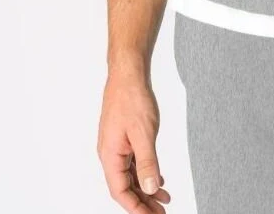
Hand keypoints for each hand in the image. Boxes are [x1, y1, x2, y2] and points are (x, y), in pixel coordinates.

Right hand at [98, 72, 171, 211]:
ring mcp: (116, 146)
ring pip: (130, 175)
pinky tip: (157, 178)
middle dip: (143, 202)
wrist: (128, 74)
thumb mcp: (144, 133)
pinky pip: (133, 163)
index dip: (136, 207)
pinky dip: (145, 172)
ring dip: (146, 188)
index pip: (120, 191)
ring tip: (163, 200)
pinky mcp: (124, 138)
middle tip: (160, 213)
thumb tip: (151, 186)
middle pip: (125, 187)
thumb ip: (147, 162)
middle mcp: (110, 153)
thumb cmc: (131, 98)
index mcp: (110, 155)